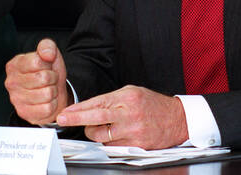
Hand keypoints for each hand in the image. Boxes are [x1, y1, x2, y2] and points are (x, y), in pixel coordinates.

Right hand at [4, 39, 70, 123]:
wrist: (50, 91)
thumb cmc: (47, 71)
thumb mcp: (49, 53)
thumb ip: (47, 46)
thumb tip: (47, 54)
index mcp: (15, 65)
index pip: (37, 62)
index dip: (47, 64)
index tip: (45, 67)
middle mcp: (11, 82)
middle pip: (43, 78)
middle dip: (52, 78)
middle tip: (49, 79)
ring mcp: (16, 99)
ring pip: (47, 94)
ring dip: (53, 91)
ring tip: (48, 89)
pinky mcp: (24, 113)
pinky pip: (47, 108)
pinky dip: (52, 105)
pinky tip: (47, 101)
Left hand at [56, 85, 187, 148]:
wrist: (177, 119)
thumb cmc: (153, 104)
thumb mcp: (132, 92)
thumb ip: (112, 99)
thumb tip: (89, 108)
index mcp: (127, 97)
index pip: (97, 103)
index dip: (79, 108)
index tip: (65, 112)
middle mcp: (129, 114)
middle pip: (96, 118)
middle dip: (76, 119)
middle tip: (63, 119)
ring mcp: (133, 131)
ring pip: (101, 136)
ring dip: (95, 133)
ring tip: (101, 128)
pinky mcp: (136, 146)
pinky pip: (112, 147)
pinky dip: (108, 142)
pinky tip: (114, 135)